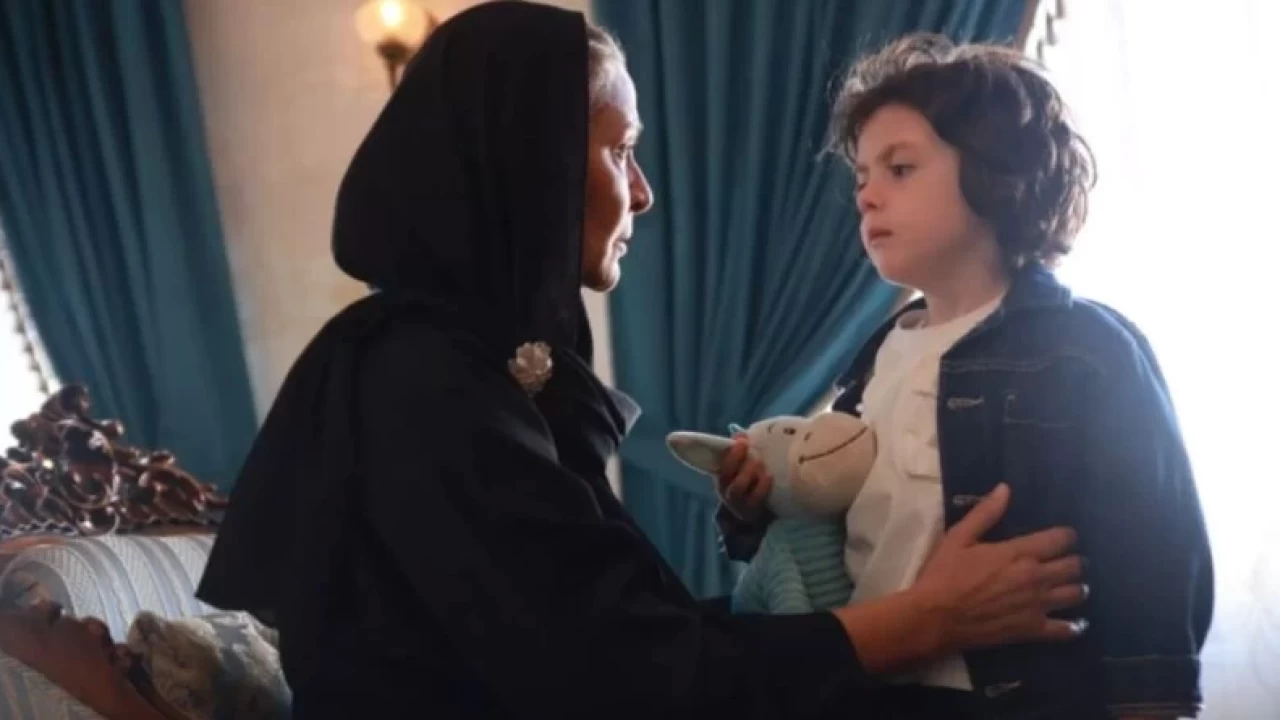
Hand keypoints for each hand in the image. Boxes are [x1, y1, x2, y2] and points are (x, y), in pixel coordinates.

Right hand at [715, 435, 771, 521]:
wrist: (761, 516)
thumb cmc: (754, 485)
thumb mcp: (745, 469)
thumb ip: (743, 453)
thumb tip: (740, 432)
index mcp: (723, 478)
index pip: (720, 463)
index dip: (730, 451)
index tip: (741, 439)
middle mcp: (727, 492)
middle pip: (726, 476)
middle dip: (735, 459)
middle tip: (748, 448)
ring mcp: (739, 505)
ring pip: (736, 489)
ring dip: (747, 473)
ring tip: (759, 463)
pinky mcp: (753, 513)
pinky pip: (755, 501)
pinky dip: (762, 487)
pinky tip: (769, 477)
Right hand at [914, 483, 1087, 654]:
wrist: (935, 618)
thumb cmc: (944, 575)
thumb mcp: (958, 538)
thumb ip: (985, 514)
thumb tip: (1005, 489)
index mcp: (1018, 553)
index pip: (1059, 539)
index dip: (1067, 536)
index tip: (1065, 536)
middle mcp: (1035, 578)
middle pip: (1073, 566)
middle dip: (1075, 561)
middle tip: (1070, 561)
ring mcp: (1037, 606)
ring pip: (1075, 594)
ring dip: (1078, 588)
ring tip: (1073, 586)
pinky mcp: (1032, 630)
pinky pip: (1066, 630)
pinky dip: (1075, 626)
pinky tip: (1076, 623)